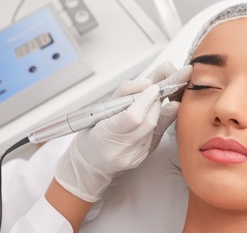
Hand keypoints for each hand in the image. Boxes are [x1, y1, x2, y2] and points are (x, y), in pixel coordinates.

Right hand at [55, 62, 191, 201]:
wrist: (90, 162)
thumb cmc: (93, 132)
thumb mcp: (100, 109)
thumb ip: (124, 94)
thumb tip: (147, 84)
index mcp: (104, 134)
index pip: (132, 116)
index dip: (145, 100)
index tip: (152, 88)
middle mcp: (118, 150)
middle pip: (148, 123)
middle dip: (154, 104)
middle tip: (154, 94)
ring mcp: (131, 157)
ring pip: (153, 130)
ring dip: (156, 113)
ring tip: (150, 105)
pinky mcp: (139, 160)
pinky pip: (153, 138)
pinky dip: (153, 126)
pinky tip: (147, 120)